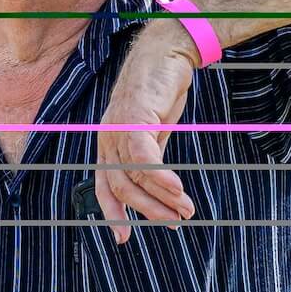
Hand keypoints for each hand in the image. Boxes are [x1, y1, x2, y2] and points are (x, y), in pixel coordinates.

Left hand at [96, 21, 197, 243]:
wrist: (166, 52)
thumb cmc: (160, 92)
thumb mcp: (154, 133)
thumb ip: (150, 160)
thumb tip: (161, 194)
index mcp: (108, 144)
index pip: (105, 186)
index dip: (113, 214)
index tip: (124, 239)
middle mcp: (107, 138)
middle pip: (121, 186)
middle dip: (148, 210)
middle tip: (174, 222)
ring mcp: (118, 126)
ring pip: (134, 174)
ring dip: (161, 197)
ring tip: (185, 210)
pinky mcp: (134, 116)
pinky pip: (143, 155)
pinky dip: (159, 176)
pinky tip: (176, 189)